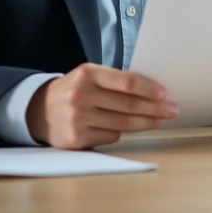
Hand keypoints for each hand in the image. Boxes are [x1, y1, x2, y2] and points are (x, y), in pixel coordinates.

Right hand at [26, 63, 177, 149]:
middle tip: (172, 110)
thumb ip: (115, 81)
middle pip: (129, 105)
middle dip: (155, 108)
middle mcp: (81, 95)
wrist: (38, 111)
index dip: (150, 89)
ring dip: (146, 123)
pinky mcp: (76, 138)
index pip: (127, 82)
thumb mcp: (89, 76)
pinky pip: (110, 136)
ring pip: (123, 123)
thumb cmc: (74, 90)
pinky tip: (126, 128)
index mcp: (87, 74)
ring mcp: (77, 118)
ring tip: (161, 120)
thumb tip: (154, 91)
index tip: (166, 94)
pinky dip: (121, 132)